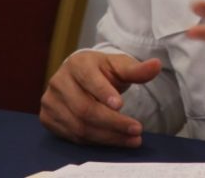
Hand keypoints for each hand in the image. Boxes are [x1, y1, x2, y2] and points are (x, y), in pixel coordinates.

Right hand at [39, 50, 160, 146]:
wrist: (82, 77)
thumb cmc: (103, 70)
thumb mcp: (120, 66)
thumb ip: (137, 69)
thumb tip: (156, 65)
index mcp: (77, 63)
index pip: (89, 79)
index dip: (103, 93)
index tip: (121, 105)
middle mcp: (59, 81)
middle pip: (84, 108)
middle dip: (113, 122)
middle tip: (136, 129)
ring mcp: (50, 101)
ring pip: (79, 126)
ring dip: (107, 136)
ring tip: (131, 139)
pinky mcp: (48, 118)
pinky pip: (72, 136)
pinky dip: (95, 142)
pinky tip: (114, 140)